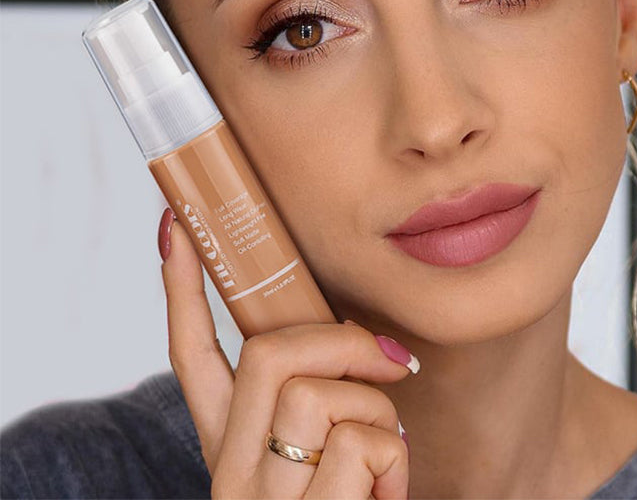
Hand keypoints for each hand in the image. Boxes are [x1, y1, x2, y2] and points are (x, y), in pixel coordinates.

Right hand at [160, 212, 414, 499]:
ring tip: (384, 458)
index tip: (178, 227)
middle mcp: (233, 473)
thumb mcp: (322, 454)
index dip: (183, 288)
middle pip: (266, 356)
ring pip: (317, 397)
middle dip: (339, 339)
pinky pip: (362, 446)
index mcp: (232, 448)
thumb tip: (367, 346)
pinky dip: (395, 462)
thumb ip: (319, 400)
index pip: (193, 357)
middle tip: (390, 361)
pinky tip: (386, 498)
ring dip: (377, 412)